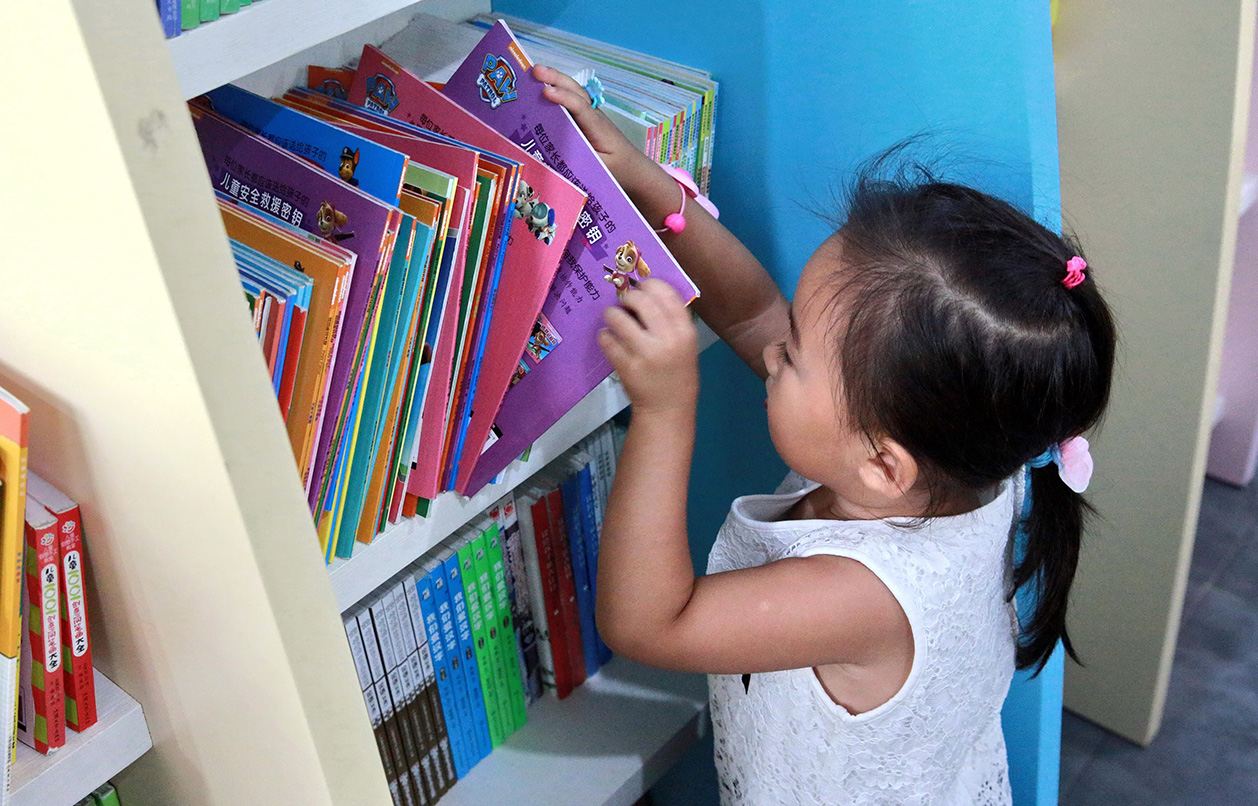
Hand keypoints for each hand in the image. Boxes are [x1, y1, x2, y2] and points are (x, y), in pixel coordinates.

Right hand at [534, 65, 659, 189]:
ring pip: (573, 92)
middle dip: (555, 79)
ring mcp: (589, 114)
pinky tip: (541, 86)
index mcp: (597, 128)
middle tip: (535, 70)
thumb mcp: (597, 168)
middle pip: (576, 91)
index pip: (580, 108)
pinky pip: (570, 100)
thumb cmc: (615, 168)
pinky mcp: (585, 117)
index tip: (546, 93)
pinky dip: (556, 90)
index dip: (563, 99)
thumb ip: (579, 160)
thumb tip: (553, 156)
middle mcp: (593, 115)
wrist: (630, 165)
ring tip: (535, 71)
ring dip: (555, 80)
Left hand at [599, 279, 698, 414]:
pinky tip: (610, 340)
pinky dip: (604, 336)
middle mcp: (666, 339)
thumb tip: (643, 291)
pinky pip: (606, 339)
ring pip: (617, 317)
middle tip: (625, 304)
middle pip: (640, 300)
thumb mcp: (685, 343)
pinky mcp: (626, 366)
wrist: (668, 407)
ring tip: (614, 321)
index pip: (665, 292)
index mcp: (684, 331)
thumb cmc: (676, 371)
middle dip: (627, 297)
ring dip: (611, 315)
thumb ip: (670, 319)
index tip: (642, 289)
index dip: (649, 284)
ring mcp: (644, 353)